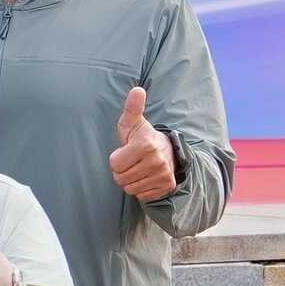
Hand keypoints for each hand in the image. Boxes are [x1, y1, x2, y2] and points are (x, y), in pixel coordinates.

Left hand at [109, 83, 177, 202]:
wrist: (169, 151)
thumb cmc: (143, 136)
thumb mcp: (133, 123)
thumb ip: (132, 108)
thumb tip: (137, 90)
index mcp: (146, 145)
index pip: (114, 164)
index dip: (116, 159)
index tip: (126, 151)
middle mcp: (157, 161)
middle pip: (120, 179)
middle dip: (122, 171)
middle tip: (132, 161)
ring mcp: (163, 175)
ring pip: (130, 189)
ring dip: (130, 181)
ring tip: (139, 168)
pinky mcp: (167, 186)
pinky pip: (141, 195)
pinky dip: (141, 189)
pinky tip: (147, 177)